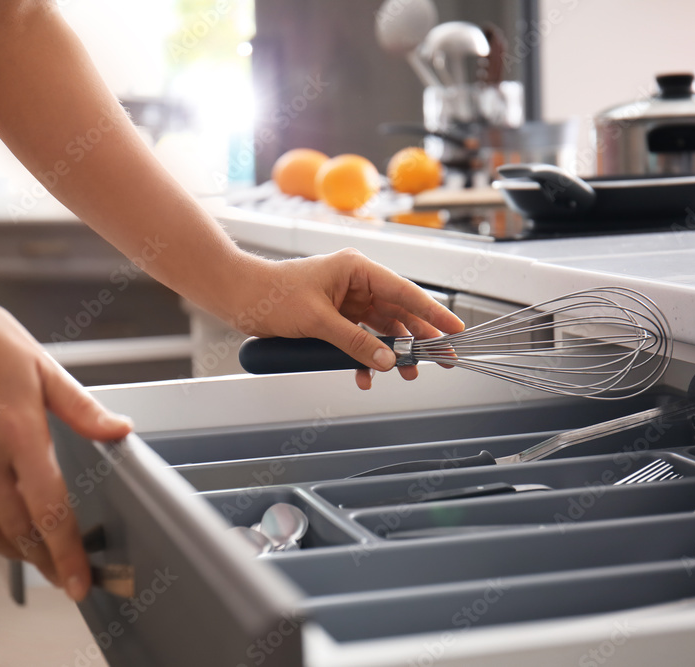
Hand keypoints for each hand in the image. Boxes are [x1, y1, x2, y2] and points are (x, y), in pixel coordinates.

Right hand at [0, 286, 131, 600]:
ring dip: (14, 553)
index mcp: (19, 432)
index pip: (49, 510)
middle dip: (46, 562)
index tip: (80, 581)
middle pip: (18, 531)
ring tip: (38, 560)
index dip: (67, 553)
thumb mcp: (43, 367)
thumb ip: (82, 409)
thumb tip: (122, 430)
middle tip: (67, 577)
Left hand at [233, 248, 463, 388]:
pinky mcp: (334, 317)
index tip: (455, 330)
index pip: (406, 292)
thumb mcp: (317, 321)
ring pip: (381, 328)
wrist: (239, 297)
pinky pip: (359, 339)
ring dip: (391, 352)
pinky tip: (364, 376)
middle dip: (418, 339)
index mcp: (357, 269)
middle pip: (399, 313)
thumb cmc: (272, 294)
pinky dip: (364, 357)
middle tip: (441, 359)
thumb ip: (354, 343)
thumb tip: (387, 361)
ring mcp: (345, 300)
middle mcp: (356, 282)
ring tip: (405, 374)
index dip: (433, 313)